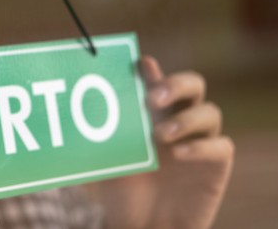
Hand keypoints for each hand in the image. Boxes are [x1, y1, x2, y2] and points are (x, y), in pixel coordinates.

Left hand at [92, 56, 233, 228]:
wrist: (144, 227)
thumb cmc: (119, 192)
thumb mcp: (96, 166)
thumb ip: (82, 146)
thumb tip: (56, 132)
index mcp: (151, 112)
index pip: (156, 79)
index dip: (151, 69)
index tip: (140, 64)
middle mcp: (179, 118)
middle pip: (193, 84)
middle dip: (175, 84)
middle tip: (153, 98)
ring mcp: (200, 139)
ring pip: (210, 112)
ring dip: (186, 118)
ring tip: (161, 134)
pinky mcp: (215, 165)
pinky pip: (221, 146)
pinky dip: (202, 146)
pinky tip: (179, 154)